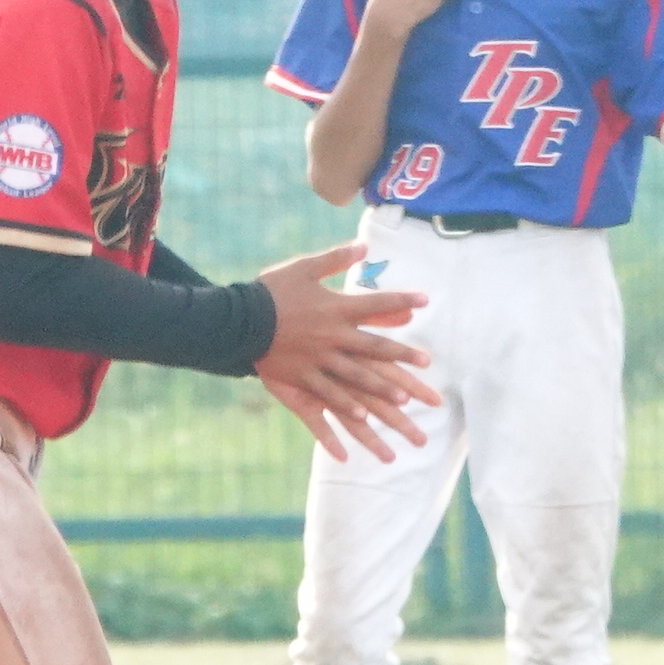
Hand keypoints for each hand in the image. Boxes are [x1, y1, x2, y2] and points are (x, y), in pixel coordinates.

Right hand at [254, 243, 438, 460]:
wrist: (237, 318)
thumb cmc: (272, 290)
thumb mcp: (304, 267)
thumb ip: (335, 258)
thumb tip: (364, 245)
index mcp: (335, 308)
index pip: (376, 303)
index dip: (402, 300)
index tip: (425, 300)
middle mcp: (332, 336)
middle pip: (374, 346)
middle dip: (402, 354)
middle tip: (426, 361)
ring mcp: (318, 360)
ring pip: (356, 377)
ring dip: (381, 388)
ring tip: (403, 398)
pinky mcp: (301, 377)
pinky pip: (326, 397)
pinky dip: (344, 409)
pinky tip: (361, 419)